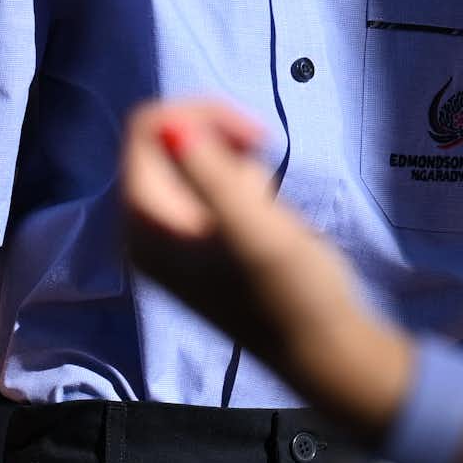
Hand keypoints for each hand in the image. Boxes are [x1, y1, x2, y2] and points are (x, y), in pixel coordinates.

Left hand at [120, 99, 404, 425]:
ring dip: (235, 164)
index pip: (146, 131)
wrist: (320, 345)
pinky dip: (241, 183)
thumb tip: (172, 126)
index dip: (200, 116)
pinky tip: (264, 214)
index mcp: (143, 226)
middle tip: (264, 165)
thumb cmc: (291, 293)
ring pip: (193, 158)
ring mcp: (171, 232)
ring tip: (264, 207)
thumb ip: (212, 176)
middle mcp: (145, 228)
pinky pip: (211, 182)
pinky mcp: (200, 235)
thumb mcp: (254, 231)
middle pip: (164, 140)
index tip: (254, 136)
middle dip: (220, 140)